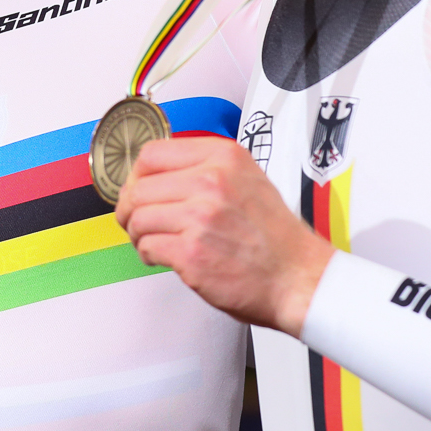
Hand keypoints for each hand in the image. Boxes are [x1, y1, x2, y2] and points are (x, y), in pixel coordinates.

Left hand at [114, 136, 332, 335]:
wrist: (299, 278)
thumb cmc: (274, 237)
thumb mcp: (246, 179)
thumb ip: (204, 169)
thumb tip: (153, 177)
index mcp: (223, 157)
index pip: (153, 153)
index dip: (137, 175)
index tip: (139, 189)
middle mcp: (212, 181)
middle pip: (139, 186)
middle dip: (131, 208)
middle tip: (137, 222)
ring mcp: (201, 217)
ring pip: (138, 216)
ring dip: (138, 233)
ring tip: (153, 242)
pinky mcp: (192, 252)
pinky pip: (147, 245)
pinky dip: (148, 254)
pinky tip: (164, 258)